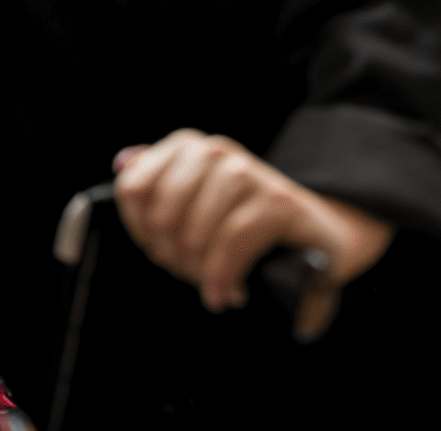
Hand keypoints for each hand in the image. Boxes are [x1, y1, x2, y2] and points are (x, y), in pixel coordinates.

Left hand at [113, 128, 392, 339]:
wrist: (318, 233)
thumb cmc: (246, 221)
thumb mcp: (196, 201)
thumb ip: (155, 182)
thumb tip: (121, 162)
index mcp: (187, 147)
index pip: (132, 187)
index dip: (138, 228)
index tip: (154, 250)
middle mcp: (214, 152)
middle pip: (161, 214)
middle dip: (169, 254)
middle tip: (186, 273)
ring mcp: (248, 172)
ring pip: (195, 230)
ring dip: (197, 269)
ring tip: (208, 285)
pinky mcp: (277, 200)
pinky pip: (231, 241)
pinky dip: (222, 274)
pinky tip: (223, 292)